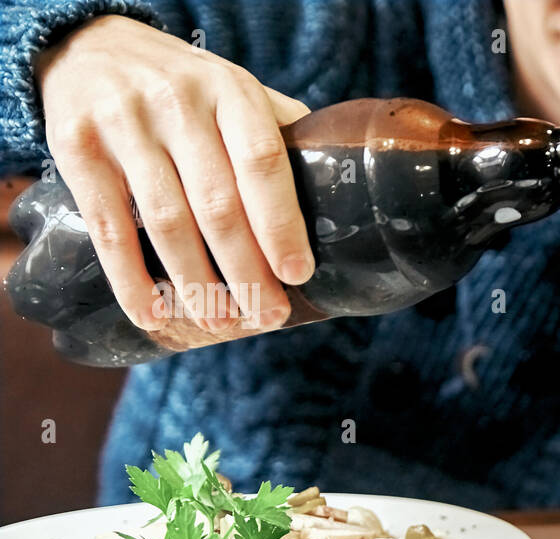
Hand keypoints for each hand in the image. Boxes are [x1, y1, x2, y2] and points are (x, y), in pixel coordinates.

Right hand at [37, 15, 312, 332]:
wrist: (93, 48)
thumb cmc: (188, 88)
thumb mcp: (237, 91)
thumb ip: (280, 134)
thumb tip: (337, 196)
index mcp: (230, 92)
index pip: (263, 163)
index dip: (281, 224)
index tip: (297, 274)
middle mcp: (177, 104)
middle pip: (218, 204)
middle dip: (247, 271)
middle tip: (268, 315)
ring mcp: (123, 125)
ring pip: (166, 222)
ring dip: (196, 284)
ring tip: (220, 322)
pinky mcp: (76, 147)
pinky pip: (109, 226)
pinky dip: (130, 279)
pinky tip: (153, 314)